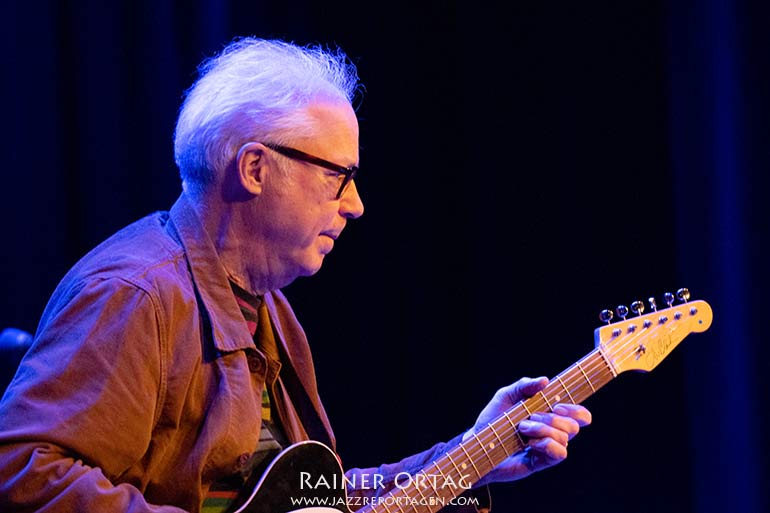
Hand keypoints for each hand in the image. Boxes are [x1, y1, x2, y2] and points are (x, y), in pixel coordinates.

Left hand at [463, 376, 591, 485]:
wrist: (477, 443)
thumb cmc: (492, 420)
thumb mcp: (505, 396)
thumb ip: (524, 385)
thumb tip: (545, 381)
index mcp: (549, 415)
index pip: (579, 415)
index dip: (577, 410)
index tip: (557, 405)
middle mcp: (552, 432)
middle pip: (573, 425)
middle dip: (552, 418)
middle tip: (530, 416)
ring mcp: (548, 448)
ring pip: (564, 437)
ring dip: (541, 429)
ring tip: (522, 429)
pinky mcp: (542, 462)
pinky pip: (560, 453)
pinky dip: (546, 444)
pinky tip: (530, 444)